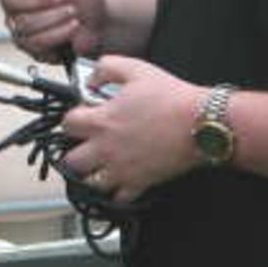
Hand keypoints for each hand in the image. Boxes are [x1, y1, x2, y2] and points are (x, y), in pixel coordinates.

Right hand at [0, 0, 107, 61]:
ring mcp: (20, 24)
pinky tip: (70, 28)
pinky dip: (57, 34)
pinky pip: (34, 42)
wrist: (101, 21)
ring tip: (72, 13)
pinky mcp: (29, 45)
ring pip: (23, 23)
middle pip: (9, 0)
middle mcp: (16, 1)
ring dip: (54, 18)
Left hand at [60, 56, 204, 202]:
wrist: (200, 122)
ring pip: (91, 183)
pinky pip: (119, 198)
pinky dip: (117, 192)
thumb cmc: (171, 97)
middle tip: (86, 144)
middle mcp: (106, 148)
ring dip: (92, 174)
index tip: (83, 115)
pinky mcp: (140, 183)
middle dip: (75, 151)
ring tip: (100, 164)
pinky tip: (121, 179)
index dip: (72, 118)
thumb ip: (106, 68)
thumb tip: (93, 78)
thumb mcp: (134, 68)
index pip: (67, 124)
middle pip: (71, 160)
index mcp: (101, 121)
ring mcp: (122, 169)